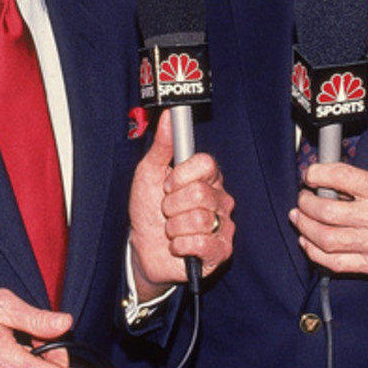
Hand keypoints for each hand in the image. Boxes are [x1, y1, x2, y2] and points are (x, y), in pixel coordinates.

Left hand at [128, 110, 234, 299]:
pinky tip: (178, 246)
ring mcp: (224, 225)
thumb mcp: (149, 174)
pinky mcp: (221, 251)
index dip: (181, 175)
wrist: (143, 249)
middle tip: (166, 210)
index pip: (207, 164)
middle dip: (172, 205)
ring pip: (199, 219)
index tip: (167, 184)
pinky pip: (202, 243)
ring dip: (174, 227)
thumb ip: (162, 146)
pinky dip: (181, 245)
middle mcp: (220, 199)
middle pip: (200, 192)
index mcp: (207, 177)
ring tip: (171, 229)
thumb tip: (170, 117)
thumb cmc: (148, 209)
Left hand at [291, 162, 367, 274]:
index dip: (317, 174)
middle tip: (303, 198)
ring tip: (299, 217)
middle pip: (326, 211)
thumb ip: (360, 183)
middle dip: (306, 203)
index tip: (310, 174)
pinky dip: (314, 252)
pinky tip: (308, 241)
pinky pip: (334, 263)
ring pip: (325, 239)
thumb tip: (326, 182)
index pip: (340, 177)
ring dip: (305, 227)